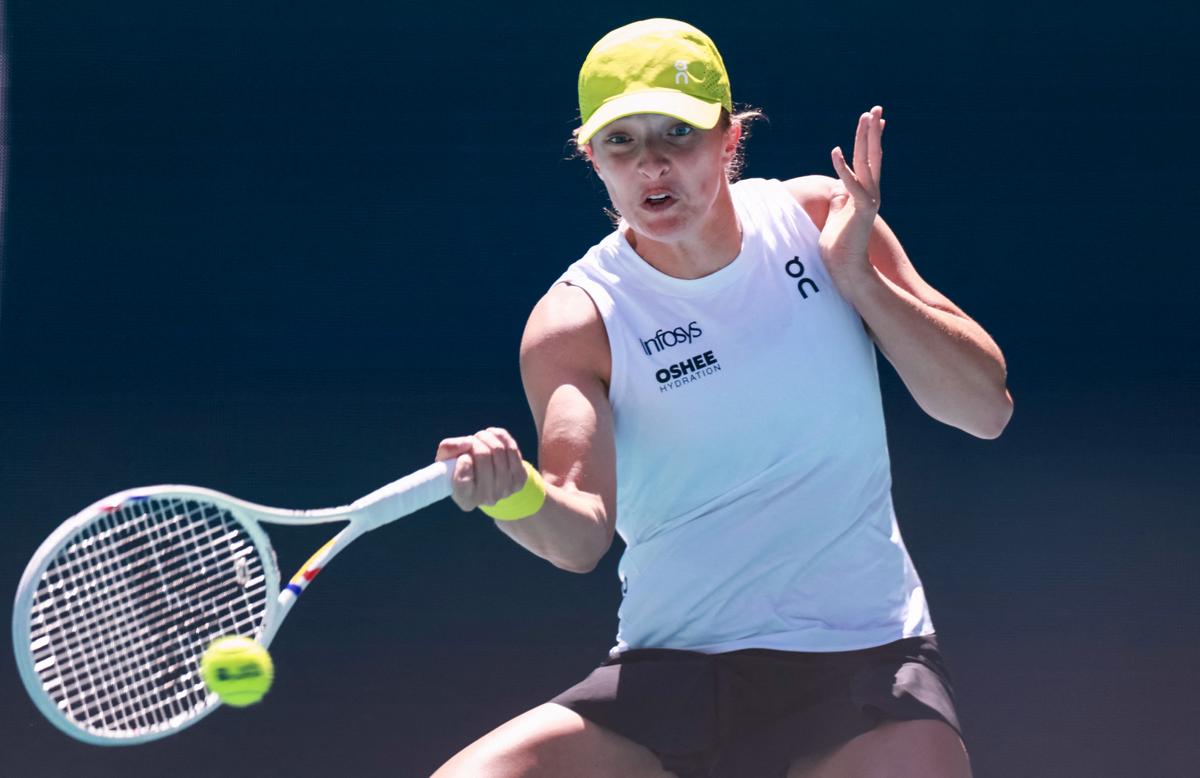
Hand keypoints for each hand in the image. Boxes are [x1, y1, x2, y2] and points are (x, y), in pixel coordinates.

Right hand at [435, 428, 526, 511]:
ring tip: (480, 438)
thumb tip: (468, 442)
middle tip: (471, 441)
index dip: (462, 462)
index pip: (461, 481)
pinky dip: (500, 436)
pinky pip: (511, 448)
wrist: (488, 476)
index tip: (462, 457)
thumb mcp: (447, 459)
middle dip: (475, 442)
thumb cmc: (462, 466)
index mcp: (465, 499)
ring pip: (498, 449)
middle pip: (483, 456)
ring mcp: (506, 490)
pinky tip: (492, 435)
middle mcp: (486, 499)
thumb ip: (448, 449)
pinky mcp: (520, 479)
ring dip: (486, 437)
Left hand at [819, 106, 884, 279]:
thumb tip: (837, 189)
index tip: (876, 120)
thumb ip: (840, 199)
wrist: (846, 269)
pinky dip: (843, 168)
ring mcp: (868, 201)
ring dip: (866, 138)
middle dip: (873, 131)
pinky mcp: (861, 211)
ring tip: (867, 116)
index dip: (872, 140)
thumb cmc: (838, 246)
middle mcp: (870, 194)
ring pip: (868, 163)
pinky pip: (852, 186)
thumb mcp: (837, 215)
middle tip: (876, 108)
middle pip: (872, 155)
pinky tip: (835, 151)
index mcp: (864, 193)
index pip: (868, 161)